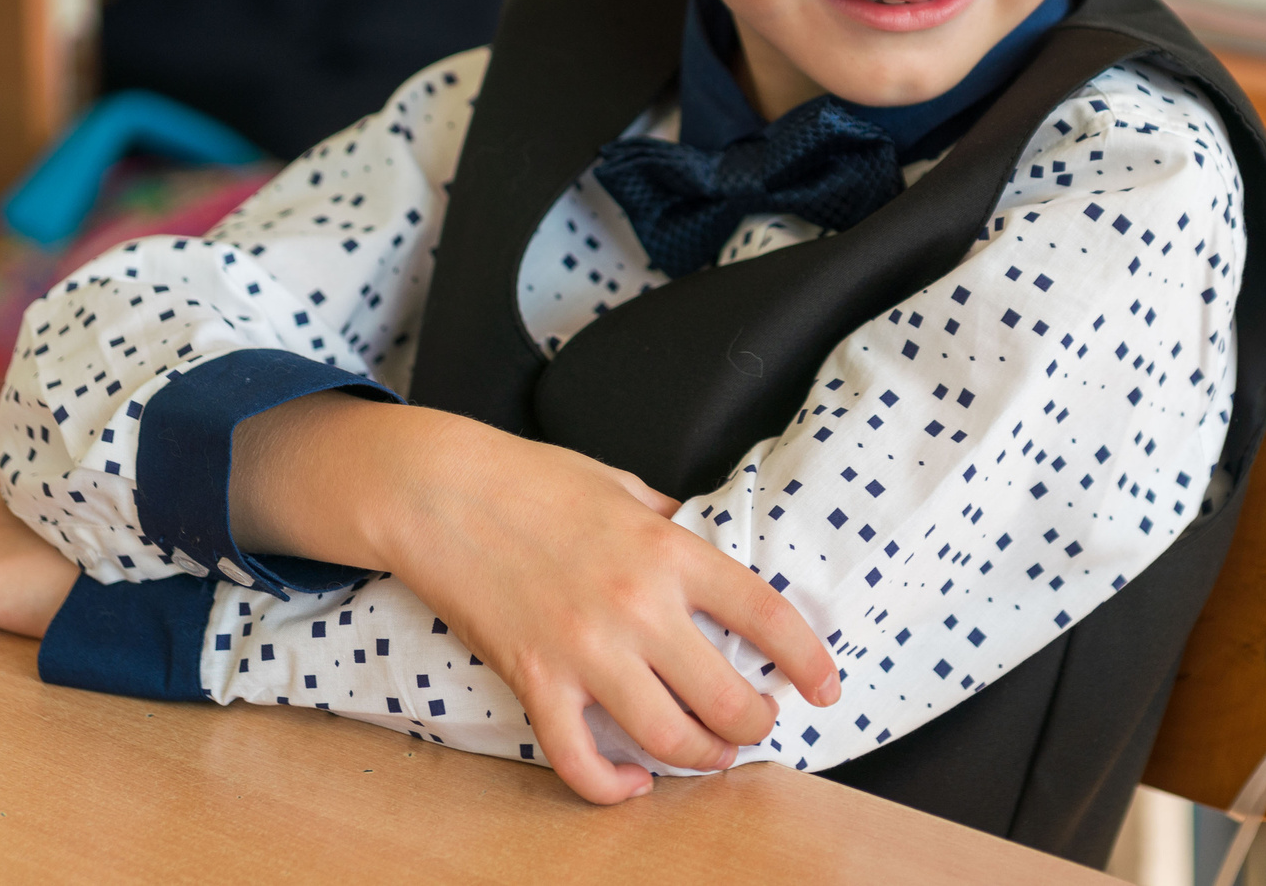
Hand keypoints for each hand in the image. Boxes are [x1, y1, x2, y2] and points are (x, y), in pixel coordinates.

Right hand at [231, 395, 841, 805]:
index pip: (765, 615)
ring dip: (701, 758)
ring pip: (667, 737)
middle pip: (725, 696)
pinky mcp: (535, 679)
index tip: (825, 687)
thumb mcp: (622, 485)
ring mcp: (584, 648)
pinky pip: (579, 758)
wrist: (440, 491)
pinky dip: (610, 786)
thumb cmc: (530, 480)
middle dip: (755, 723)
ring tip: (712, 753)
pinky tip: (629, 782)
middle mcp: (636, 605)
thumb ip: (670, 521)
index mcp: (667, 549)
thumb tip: (707, 542)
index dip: (808, 661)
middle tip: (757, 723)